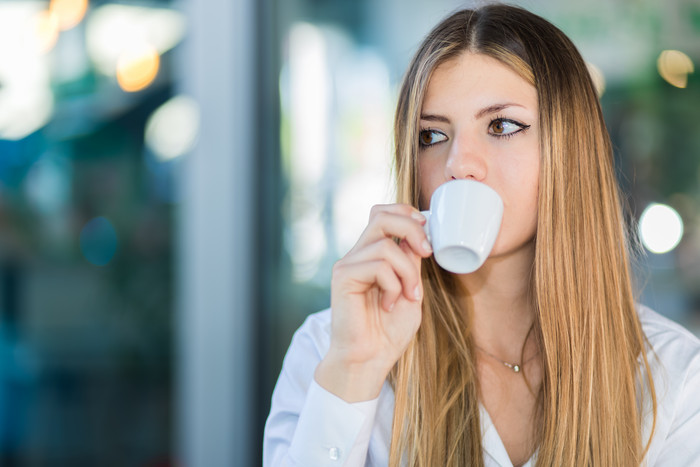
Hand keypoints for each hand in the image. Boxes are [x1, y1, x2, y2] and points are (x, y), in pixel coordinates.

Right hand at [315, 204, 432, 401]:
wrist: (368, 360)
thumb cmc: (388, 332)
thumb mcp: (410, 290)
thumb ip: (411, 264)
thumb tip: (417, 238)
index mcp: (371, 255)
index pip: (382, 214)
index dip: (405, 213)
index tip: (427, 233)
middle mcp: (357, 255)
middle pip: (381, 216)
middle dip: (411, 229)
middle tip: (427, 252)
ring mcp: (347, 265)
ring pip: (385, 245)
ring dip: (408, 272)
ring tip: (408, 296)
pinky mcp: (343, 277)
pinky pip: (378, 266)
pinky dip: (393, 286)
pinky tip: (388, 305)